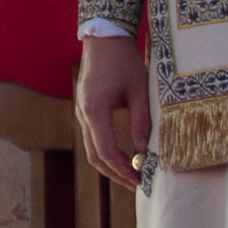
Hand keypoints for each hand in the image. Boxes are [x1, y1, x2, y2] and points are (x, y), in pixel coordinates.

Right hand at [73, 35, 149, 189]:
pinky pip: (95, 139)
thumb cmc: (124, 62)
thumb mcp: (140, 91)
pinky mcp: (87, 111)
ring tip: (134, 176)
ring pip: (93, 149)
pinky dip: (108, 153)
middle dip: (116, 174)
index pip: (106, 150)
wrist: (104, 41)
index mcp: (95, 111)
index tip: (140, 181)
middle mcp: (83, 115)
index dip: (123, 169)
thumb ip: (141, 122)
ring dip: (111, 166)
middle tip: (138, 186)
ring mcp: (82, 114)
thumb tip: (145, 152)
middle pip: (96, 156)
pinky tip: (126, 159)